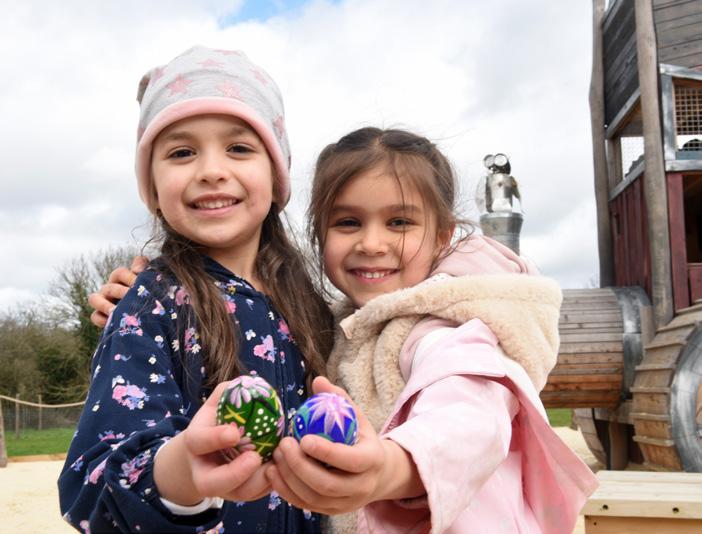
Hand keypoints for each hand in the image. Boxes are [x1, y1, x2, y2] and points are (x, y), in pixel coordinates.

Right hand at [89, 256, 148, 326]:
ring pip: (94, 299)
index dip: (128, 277)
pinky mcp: (101, 317)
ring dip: (104, 305)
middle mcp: (109, 288)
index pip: (119, 273)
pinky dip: (102, 319)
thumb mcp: (151, 283)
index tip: (138, 283)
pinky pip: (95, 316)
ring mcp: (103, 302)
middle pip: (109, 287)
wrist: (151, 317)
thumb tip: (136, 269)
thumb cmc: (150, 296)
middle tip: (130, 298)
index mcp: (121, 279)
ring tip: (115, 311)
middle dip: (120, 292)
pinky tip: (113, 321)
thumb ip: (146, 270)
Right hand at [155, 381, 271, 504]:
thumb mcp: (218, 402)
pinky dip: (271, 484)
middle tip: (255, 458)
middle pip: (212, 483)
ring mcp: (223, 487)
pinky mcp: (242, 493)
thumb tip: (250, 383)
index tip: (234, 432)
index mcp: (195, 443)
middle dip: (234, 474)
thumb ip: (229, 391)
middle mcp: (204, 471)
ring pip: (238, 494)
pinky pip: (256, 495)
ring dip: (259, 482)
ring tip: (276, 463)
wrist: (213, 450)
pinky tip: (284, 468)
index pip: (199, 442)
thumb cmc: (218, 420)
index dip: (215, 438)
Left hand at [266, 377, 394, 514]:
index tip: (304, 438)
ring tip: (276, 457)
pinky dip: (286, 491)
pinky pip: (305, 505)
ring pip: (313, 498)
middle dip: (300, 466)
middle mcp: (361, 487)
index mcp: (371, 460)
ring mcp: (346, 503)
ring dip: (289, 478)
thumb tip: (318, 381)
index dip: (326, 452)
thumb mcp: (357, 417)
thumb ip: (339, 399)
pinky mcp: (331, 512)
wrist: (378, 474)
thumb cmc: (362, 439)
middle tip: (283, 444)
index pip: (350, 460)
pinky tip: (274, 473)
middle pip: (327, 484)